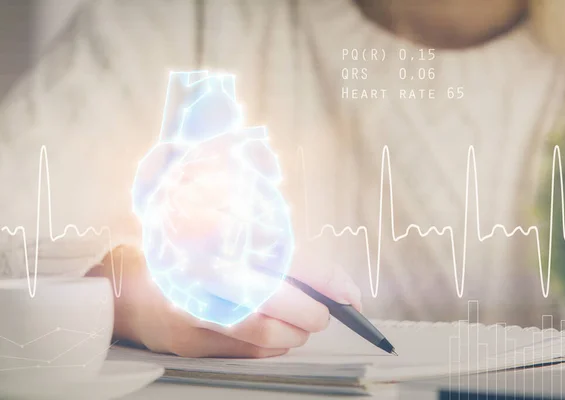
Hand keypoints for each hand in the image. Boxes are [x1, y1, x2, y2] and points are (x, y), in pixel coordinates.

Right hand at [87, 246, 360, 357]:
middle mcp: (204, 273)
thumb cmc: (189, 257)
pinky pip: (247, 349)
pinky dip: (274, 345)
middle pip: (278, 299)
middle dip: (312, 312)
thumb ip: (274, 254)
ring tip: (301, 325)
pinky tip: (278, 335)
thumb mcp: (229, 240)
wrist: (132, 286)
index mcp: (219, 236)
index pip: (288, 259)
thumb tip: (330, 283)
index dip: (328, 279)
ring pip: (264, 331)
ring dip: (295, 333)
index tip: (350, 294)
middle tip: (323, 314)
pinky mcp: (190, 340)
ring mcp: (194, 309)